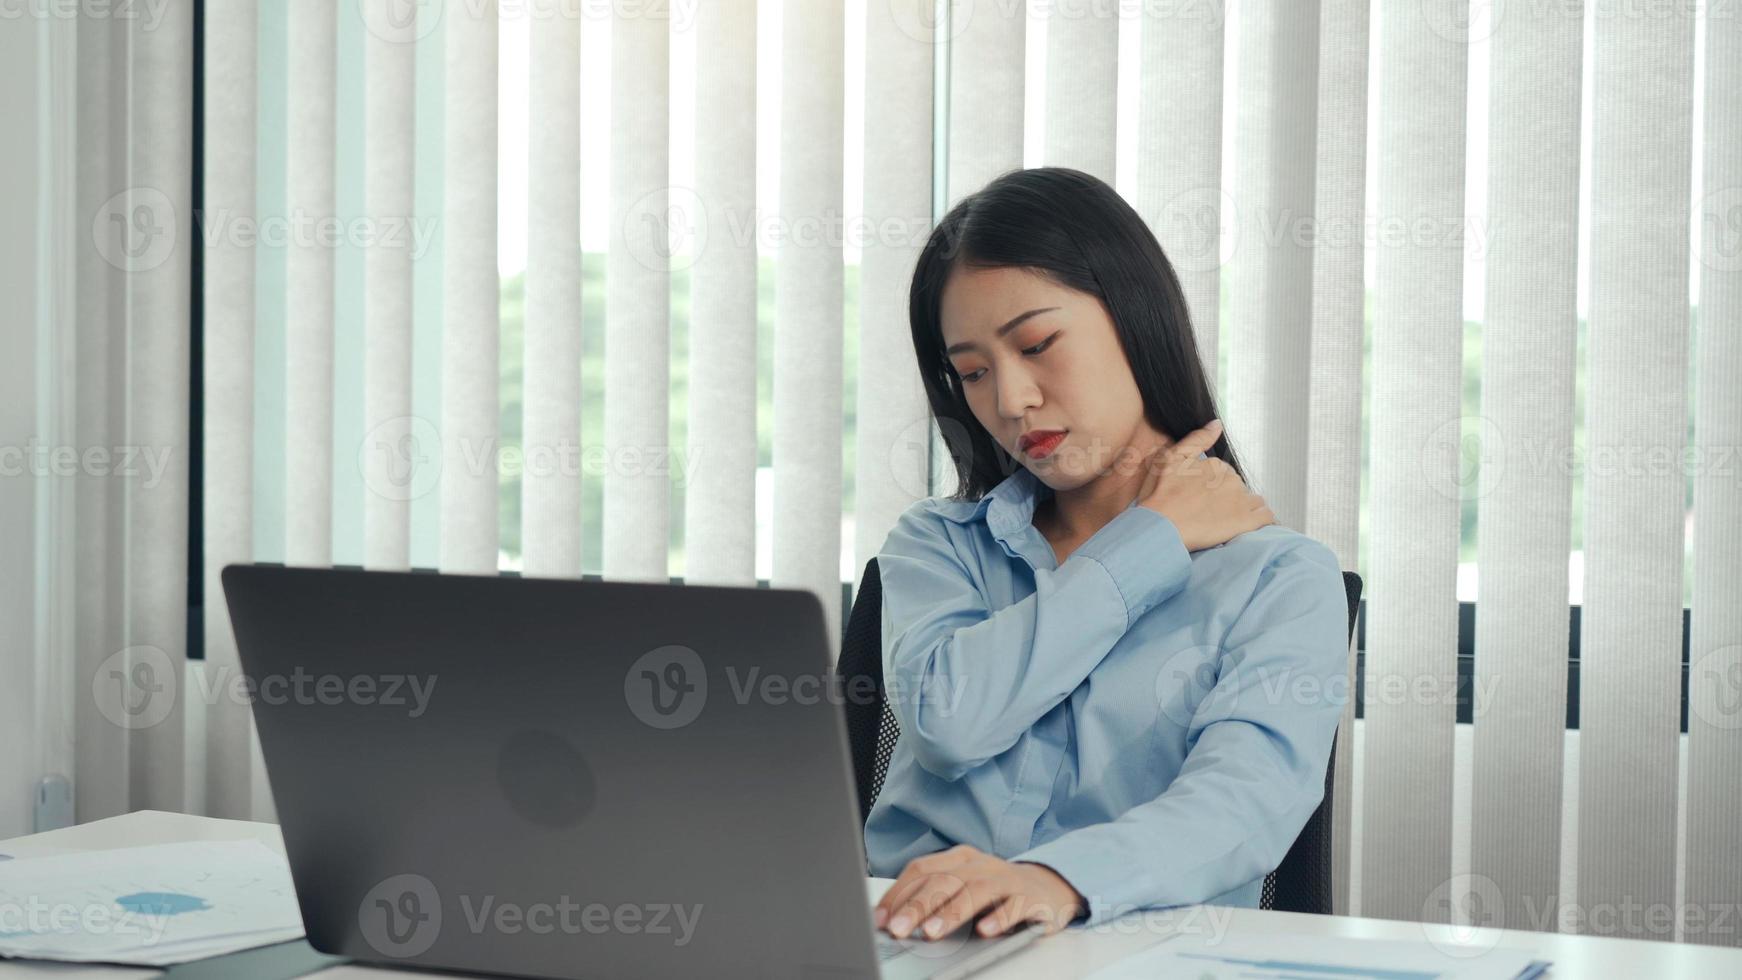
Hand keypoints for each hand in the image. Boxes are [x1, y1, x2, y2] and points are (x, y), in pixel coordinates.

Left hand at [873, 844, 1085, 940]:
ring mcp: (1007, 879)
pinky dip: (999, 918)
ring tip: (932, 932)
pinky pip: (1014, 906)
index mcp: (959, 858)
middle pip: (945, 881)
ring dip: (952, 912)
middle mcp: (981, 865)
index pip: (922, 870)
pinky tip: (985, 931)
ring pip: (976, 891)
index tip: (881, 919)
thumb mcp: (963, 885)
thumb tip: (893, 918)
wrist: (1049, 886)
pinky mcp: (1031, 897)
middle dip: (918, 906)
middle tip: (899, 929)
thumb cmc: (995, 889)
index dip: (899, 894)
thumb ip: (933, 896)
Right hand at [1135, 419, 1274, 551]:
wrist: (1161, 526)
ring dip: (1245, 509)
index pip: (1223, 473)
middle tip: (1210, 512)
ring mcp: (1240, 501)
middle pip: (1237, 487)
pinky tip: (1250, 526)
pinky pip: (1266, 517)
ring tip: (1226, 522)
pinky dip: (1261, 520)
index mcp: (1215, 465)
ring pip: (1254, 501)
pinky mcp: (1246, 522)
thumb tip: (1217, 424)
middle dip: (1228, 497)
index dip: (1212, 486)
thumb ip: (1197, 439)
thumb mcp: (1170, 458)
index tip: (1201, 497)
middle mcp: (1231, 480)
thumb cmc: (1160, 495)